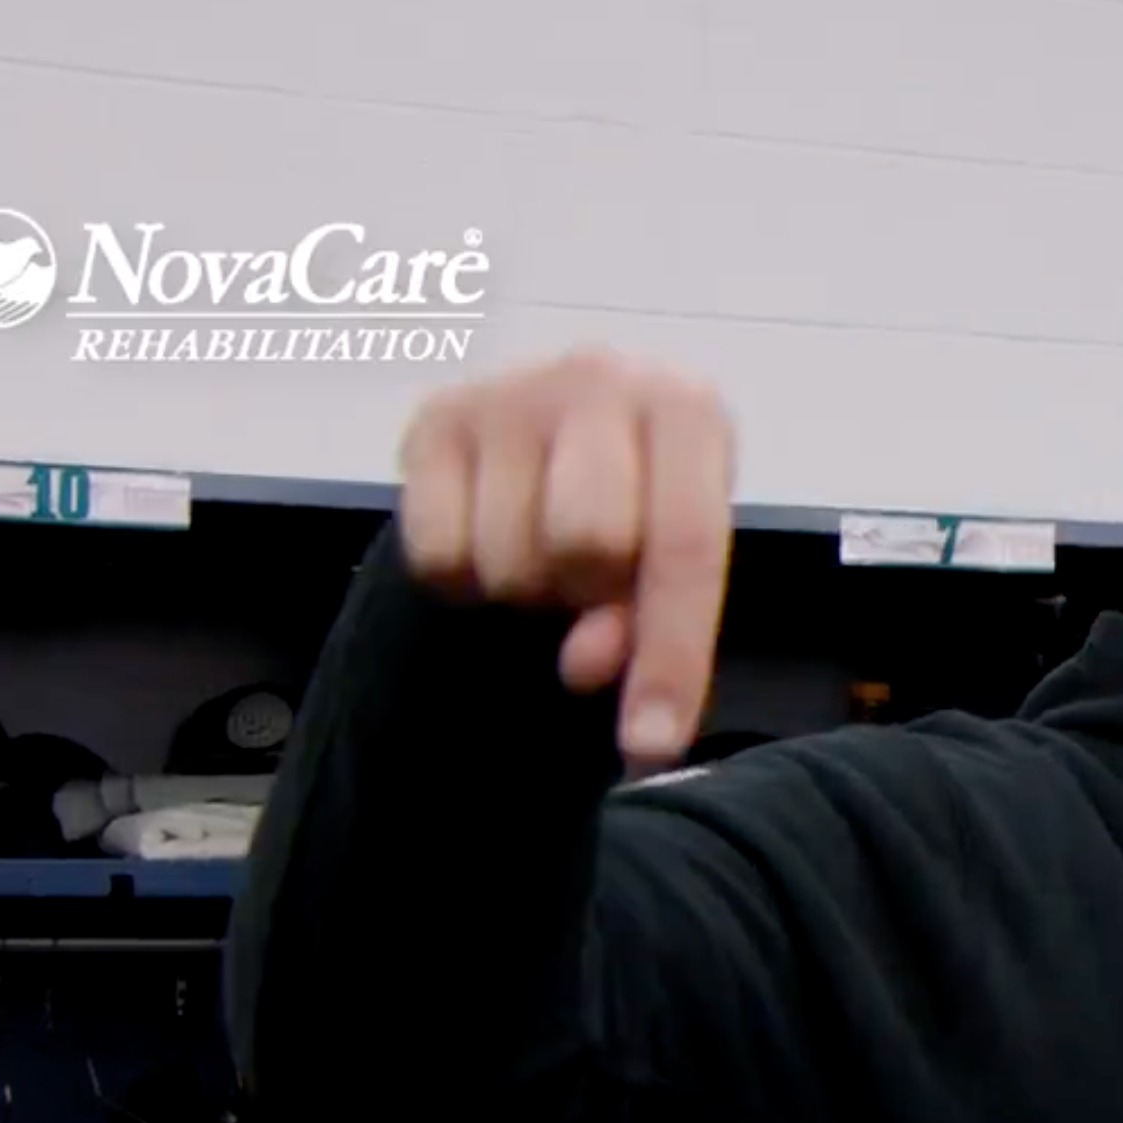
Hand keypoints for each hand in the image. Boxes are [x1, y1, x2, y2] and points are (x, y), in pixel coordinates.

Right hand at [396, 346, 736, 765]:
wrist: (562, 429)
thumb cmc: (641, 500)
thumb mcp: (671, 560)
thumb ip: (650, 624)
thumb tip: (585, 662)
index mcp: (688, 409)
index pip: (685, 547)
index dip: (670, 657)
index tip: (653, 744)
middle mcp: (600, 377)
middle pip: (588, 544)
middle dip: (589, 592)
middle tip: (591, 579)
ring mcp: (509, 391)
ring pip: (509, 557)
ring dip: (526, 589)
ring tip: (545, 551)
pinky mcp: (434, 417)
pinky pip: (439, 555)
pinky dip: (464, 580)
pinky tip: (492, 539)